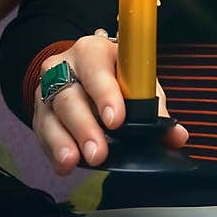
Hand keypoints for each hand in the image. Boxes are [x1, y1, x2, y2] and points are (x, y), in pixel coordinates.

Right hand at [32, 35, 188, 173]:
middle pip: (70, 97)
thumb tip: (177, 136)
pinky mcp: (39, 112)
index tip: (116, 120)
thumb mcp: (138, 82)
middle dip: (85, 127)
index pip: (97, 69)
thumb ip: (156, 108)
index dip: (106, 94)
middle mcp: (66, 67)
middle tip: (98, 152)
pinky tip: (64, 165)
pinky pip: (43, 133)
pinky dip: (54, 150)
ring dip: (65, 142)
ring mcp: (48, 89)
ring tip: (76, 160)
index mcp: (94, 51)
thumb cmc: (116, 75)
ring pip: (53, 116)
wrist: (83, 70)